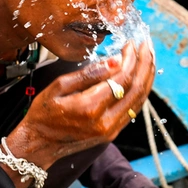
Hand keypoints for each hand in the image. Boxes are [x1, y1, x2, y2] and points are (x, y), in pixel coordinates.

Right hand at [7, 40, 155, 173]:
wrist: (39, 144)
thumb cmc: (44, 113)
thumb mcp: (59, 86)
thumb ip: (89, 73)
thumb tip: (115, 60)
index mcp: (90, 107)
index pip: (122, 78)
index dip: (130, 58)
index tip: (130, 43)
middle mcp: (105, 121)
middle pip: (137, 88)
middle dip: (145, 63)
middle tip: (146, 44)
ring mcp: (111, 130)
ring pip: (139, 100)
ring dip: (147, 76)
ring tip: (148, 57)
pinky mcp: (112, 133)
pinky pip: (133, 109)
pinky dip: (140, 91)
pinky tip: (141, 77)